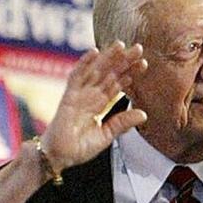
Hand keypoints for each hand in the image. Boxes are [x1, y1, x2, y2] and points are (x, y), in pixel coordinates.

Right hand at [39, 41, 147, 172]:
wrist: (59, 156)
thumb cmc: (77, 148)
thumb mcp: (106, 135)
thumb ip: (122, 123)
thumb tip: (143, 114)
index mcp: (99, 104)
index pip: (117, 84)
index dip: (130, 73)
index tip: (143, 64)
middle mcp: (90, 95)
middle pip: (109, 73)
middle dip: (123, 61)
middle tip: (138, 48)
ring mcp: (79, 94)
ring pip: (96, 71)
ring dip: (107, 57)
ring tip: (121, 45)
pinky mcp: (68, 96)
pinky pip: (76, 76)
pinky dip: (84, 63)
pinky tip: (94, 52)